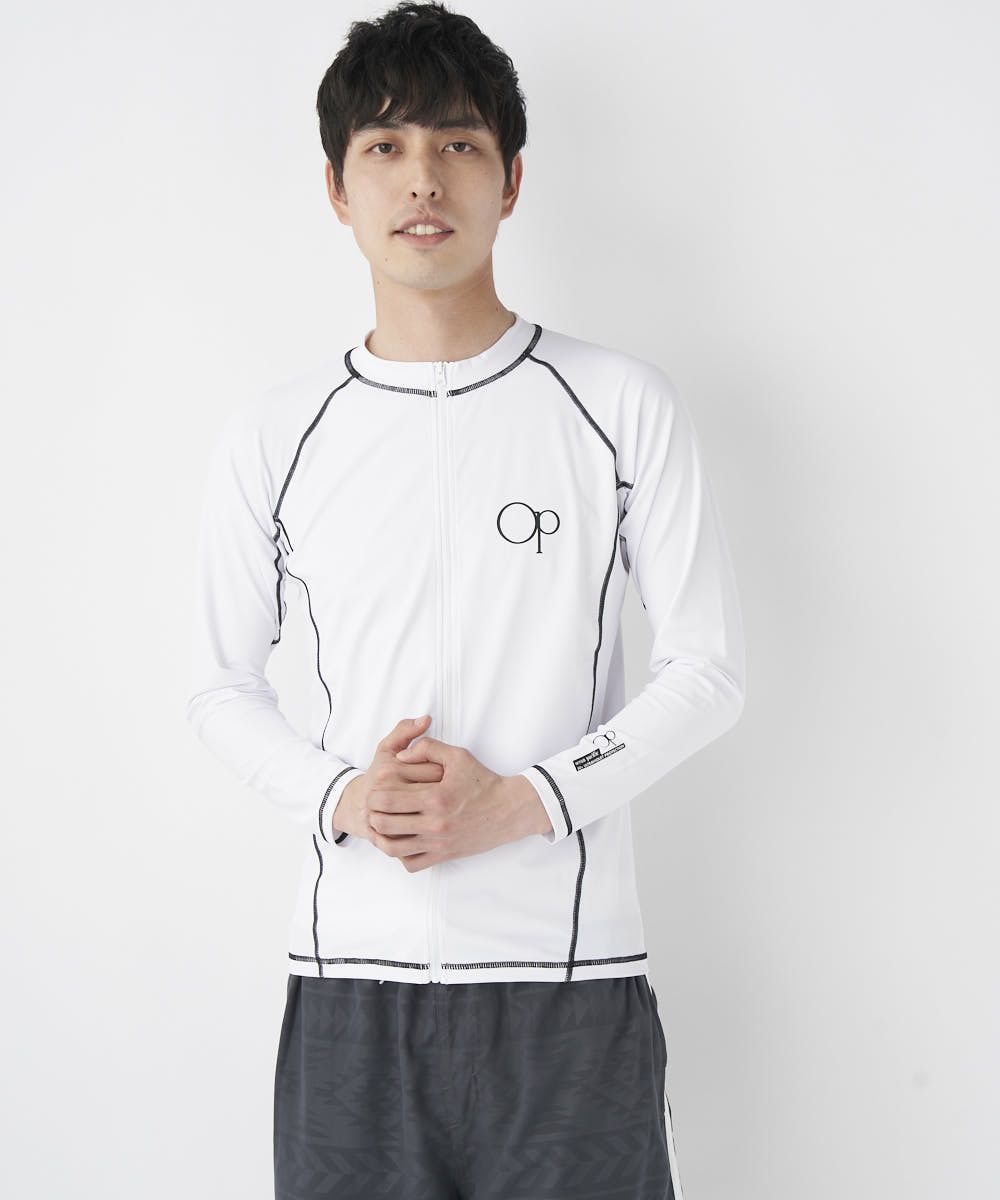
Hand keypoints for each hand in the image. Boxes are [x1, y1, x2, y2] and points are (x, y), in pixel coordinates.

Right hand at [330, 715, 442, 839]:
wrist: (358, 806)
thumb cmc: (378, 775)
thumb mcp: (387, 749)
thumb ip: (405, 730)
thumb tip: (426, 718)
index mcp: (390, 770)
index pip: (435, 770)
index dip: (448, 772)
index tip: (449, 774)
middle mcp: (386, 794)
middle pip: (434, 795)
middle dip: (446, 794)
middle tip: (450, 793)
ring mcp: (384, 818)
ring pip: (427, 820)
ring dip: (440, 816)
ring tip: (442, 810)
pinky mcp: (385, 838)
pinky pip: (414, 840)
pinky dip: (427, 836)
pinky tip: (431, 827)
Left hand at [372, 735, 543, 871]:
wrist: (509, 810)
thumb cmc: (483, 782)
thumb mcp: (458, 756)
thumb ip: (427, 748)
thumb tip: (400, 756)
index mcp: (434, 798)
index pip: (387, 800)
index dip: (373, 794)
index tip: (375, 789)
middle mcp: (434, 824)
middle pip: (384, 825)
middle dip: (372, 814)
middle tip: (373, 807)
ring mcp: (438, 843)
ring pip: (393, 849)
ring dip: (381, 837)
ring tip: (381, 826)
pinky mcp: (444, 855)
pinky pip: (412, 863)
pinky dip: (400, 855)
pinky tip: (401, 841)